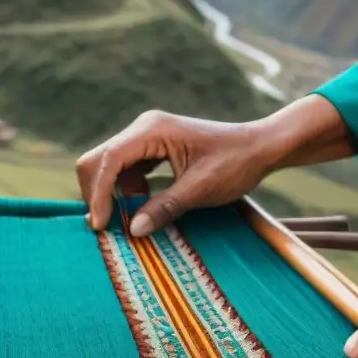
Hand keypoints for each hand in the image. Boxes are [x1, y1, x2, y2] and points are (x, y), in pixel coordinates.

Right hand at [76, 96, 353, 236]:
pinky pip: (127, 169)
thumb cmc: (235, 163)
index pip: (109, 160)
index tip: (101, 226)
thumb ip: (164, 207)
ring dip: (112, 194)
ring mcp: (147, 136)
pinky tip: (142, 207)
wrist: (260, 147)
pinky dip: (126, 190)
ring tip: (128, 221)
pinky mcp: (153, 147)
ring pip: (110, 166)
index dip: (100, 194)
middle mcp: (143, 128)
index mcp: (152, 130)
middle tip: (106, 228)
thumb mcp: (200, 189)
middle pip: (100, 159)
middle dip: (98, 193)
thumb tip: (132, 230)